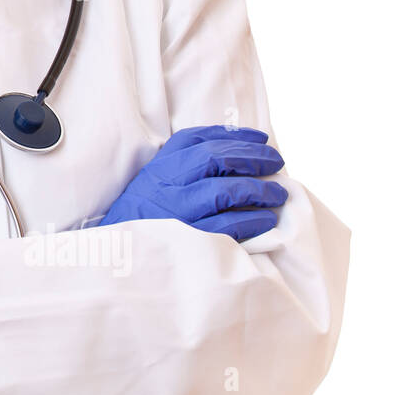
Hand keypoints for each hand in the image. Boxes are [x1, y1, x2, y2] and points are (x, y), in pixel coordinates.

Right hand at [97, 125, 287, 240]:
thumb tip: (234, 151)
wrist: (116, 259)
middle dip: (251, 157)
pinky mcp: (188, 242)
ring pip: (223, 192)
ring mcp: (175, 213)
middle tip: (277, 162)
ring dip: (258, 190)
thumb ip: (181, 168)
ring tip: (279, 193)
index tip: (262, 137)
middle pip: (213, 159)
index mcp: (158, 168)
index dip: (234, 135)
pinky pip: (226, 227)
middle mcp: (165, 186)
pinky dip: (251, 220)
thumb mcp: (153, 185)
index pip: (197, 140)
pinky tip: (266, 219)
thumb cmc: (144, 219)